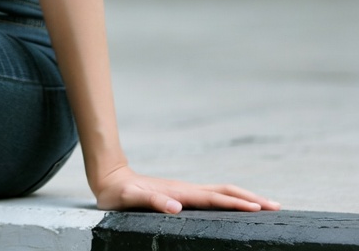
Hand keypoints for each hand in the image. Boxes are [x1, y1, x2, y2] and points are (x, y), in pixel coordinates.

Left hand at [94, 165, 280, 213]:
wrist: (111, 178)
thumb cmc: (120, 194)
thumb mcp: (131, 199)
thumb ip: (151, 202)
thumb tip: (176, 208)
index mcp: (180, 193)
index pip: (214, 199)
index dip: (236, 204)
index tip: (259, 209)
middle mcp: (187, 190)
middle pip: (225, 192)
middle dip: (251, 199)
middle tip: (277, 207)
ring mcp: (186, 191)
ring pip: (222, 192)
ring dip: (245, 198)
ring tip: (267, 206)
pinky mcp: (183, 195)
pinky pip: (213, 197)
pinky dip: (231, 200)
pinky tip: (238, 207)